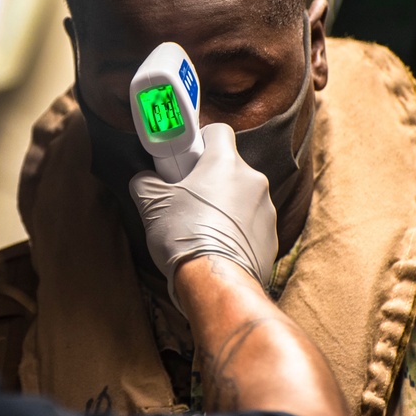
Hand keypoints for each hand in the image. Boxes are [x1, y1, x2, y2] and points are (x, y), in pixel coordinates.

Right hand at [128, 123, 277, 311]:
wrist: (215, 283)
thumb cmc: (185, 236)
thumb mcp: (151, 204)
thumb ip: (146, 182)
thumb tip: (144, 180)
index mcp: (225, 162)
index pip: (218, 131)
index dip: (200, 140)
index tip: (186, 157)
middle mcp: (252, 180)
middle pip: (230, 167)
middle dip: (209, 178)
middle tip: (186, 196)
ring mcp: (266, 209)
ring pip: (242, 196)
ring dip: (224, 205)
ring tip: (200, 228)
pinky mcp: (271, 237)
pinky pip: (251, 224)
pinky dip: (236, 230)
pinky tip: (216, 246)